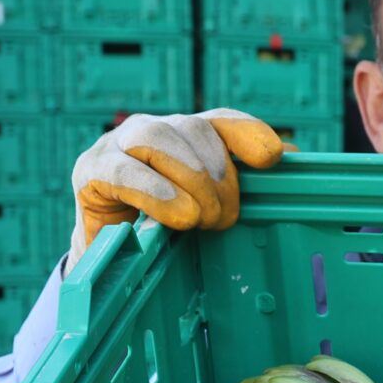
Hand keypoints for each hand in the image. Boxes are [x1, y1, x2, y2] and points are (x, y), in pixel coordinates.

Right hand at [70, 108, 284, 257]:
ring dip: (189, 179)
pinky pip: (123, 170)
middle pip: (192, 128)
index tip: (273, 157)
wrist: (106, 262)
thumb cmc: (162, 232)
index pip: (221, 120)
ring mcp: (116, 145)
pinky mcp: (89, 170)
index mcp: (183, 135)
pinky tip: (176, 214)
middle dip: (217, 174)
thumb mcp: (205, 208)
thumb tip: (294, 158)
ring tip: (200, 219)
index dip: (248, 133)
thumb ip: (243, 183)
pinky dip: (154, 191)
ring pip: (158, 138)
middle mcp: (151, 130)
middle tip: (225, 219)